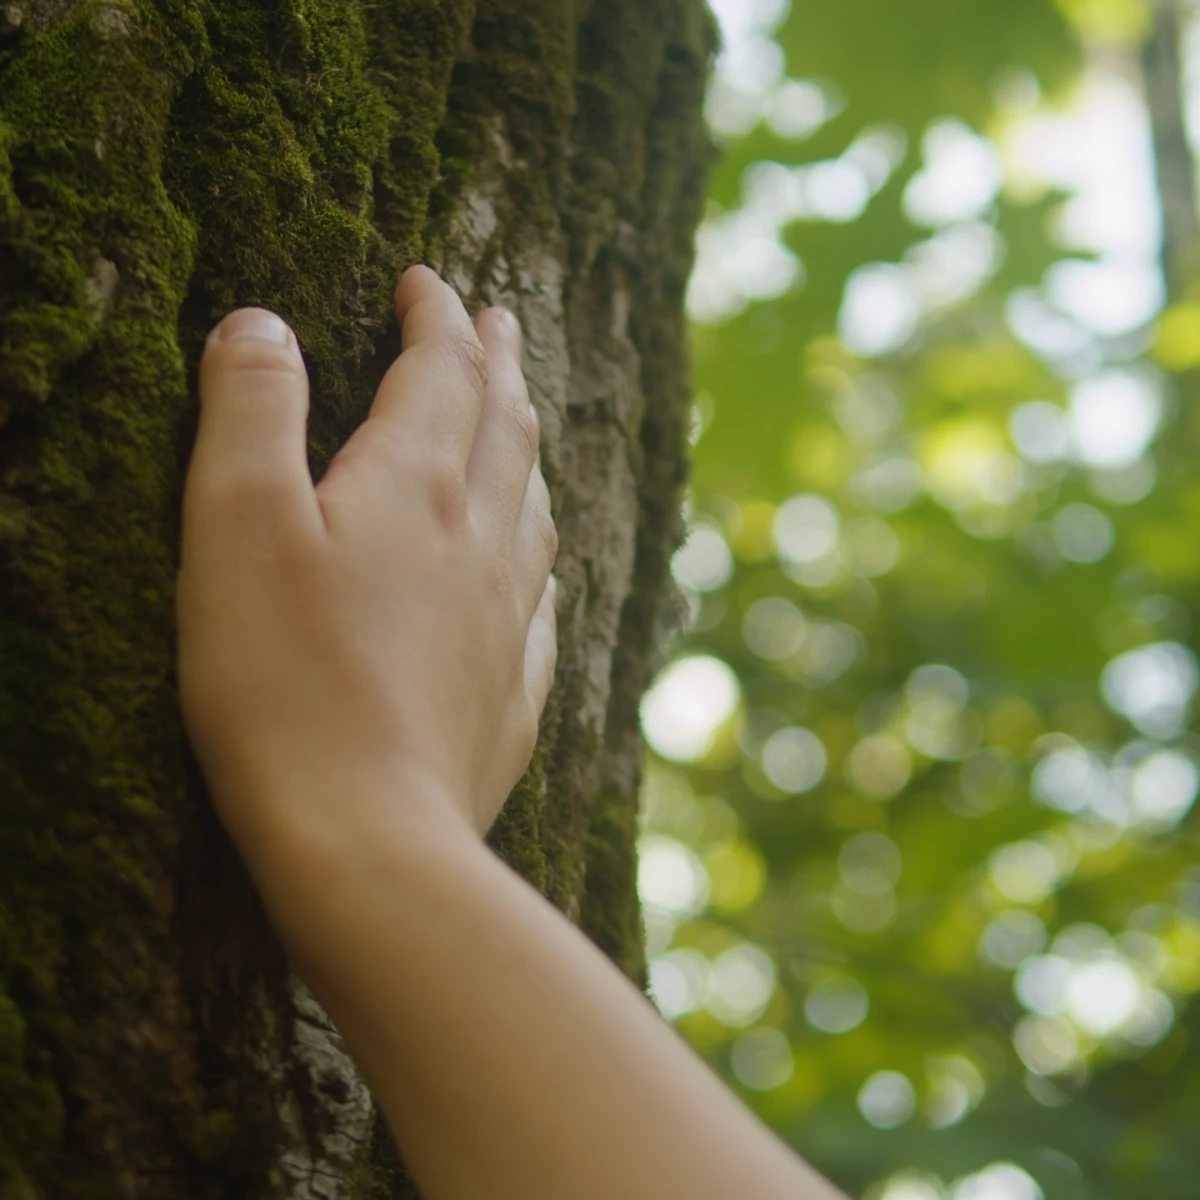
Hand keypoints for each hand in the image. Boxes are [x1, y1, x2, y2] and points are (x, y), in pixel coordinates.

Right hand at [177, 266, 557, 873]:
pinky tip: (537, 567)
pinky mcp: (508, 696)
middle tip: (500, 322)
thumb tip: (262, 322)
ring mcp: (505, 622)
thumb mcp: (236, 526)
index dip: (436, 315)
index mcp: (415, 489)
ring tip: (523, 421)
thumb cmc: (285, 682)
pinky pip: (540, 603)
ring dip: (526, 448)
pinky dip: (537, 556)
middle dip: (499, 363)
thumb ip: (250, 413)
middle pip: (505, 428)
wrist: (366, 835)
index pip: (441, 372)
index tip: (427, 281)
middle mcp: (480, 543)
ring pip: (532, 508)